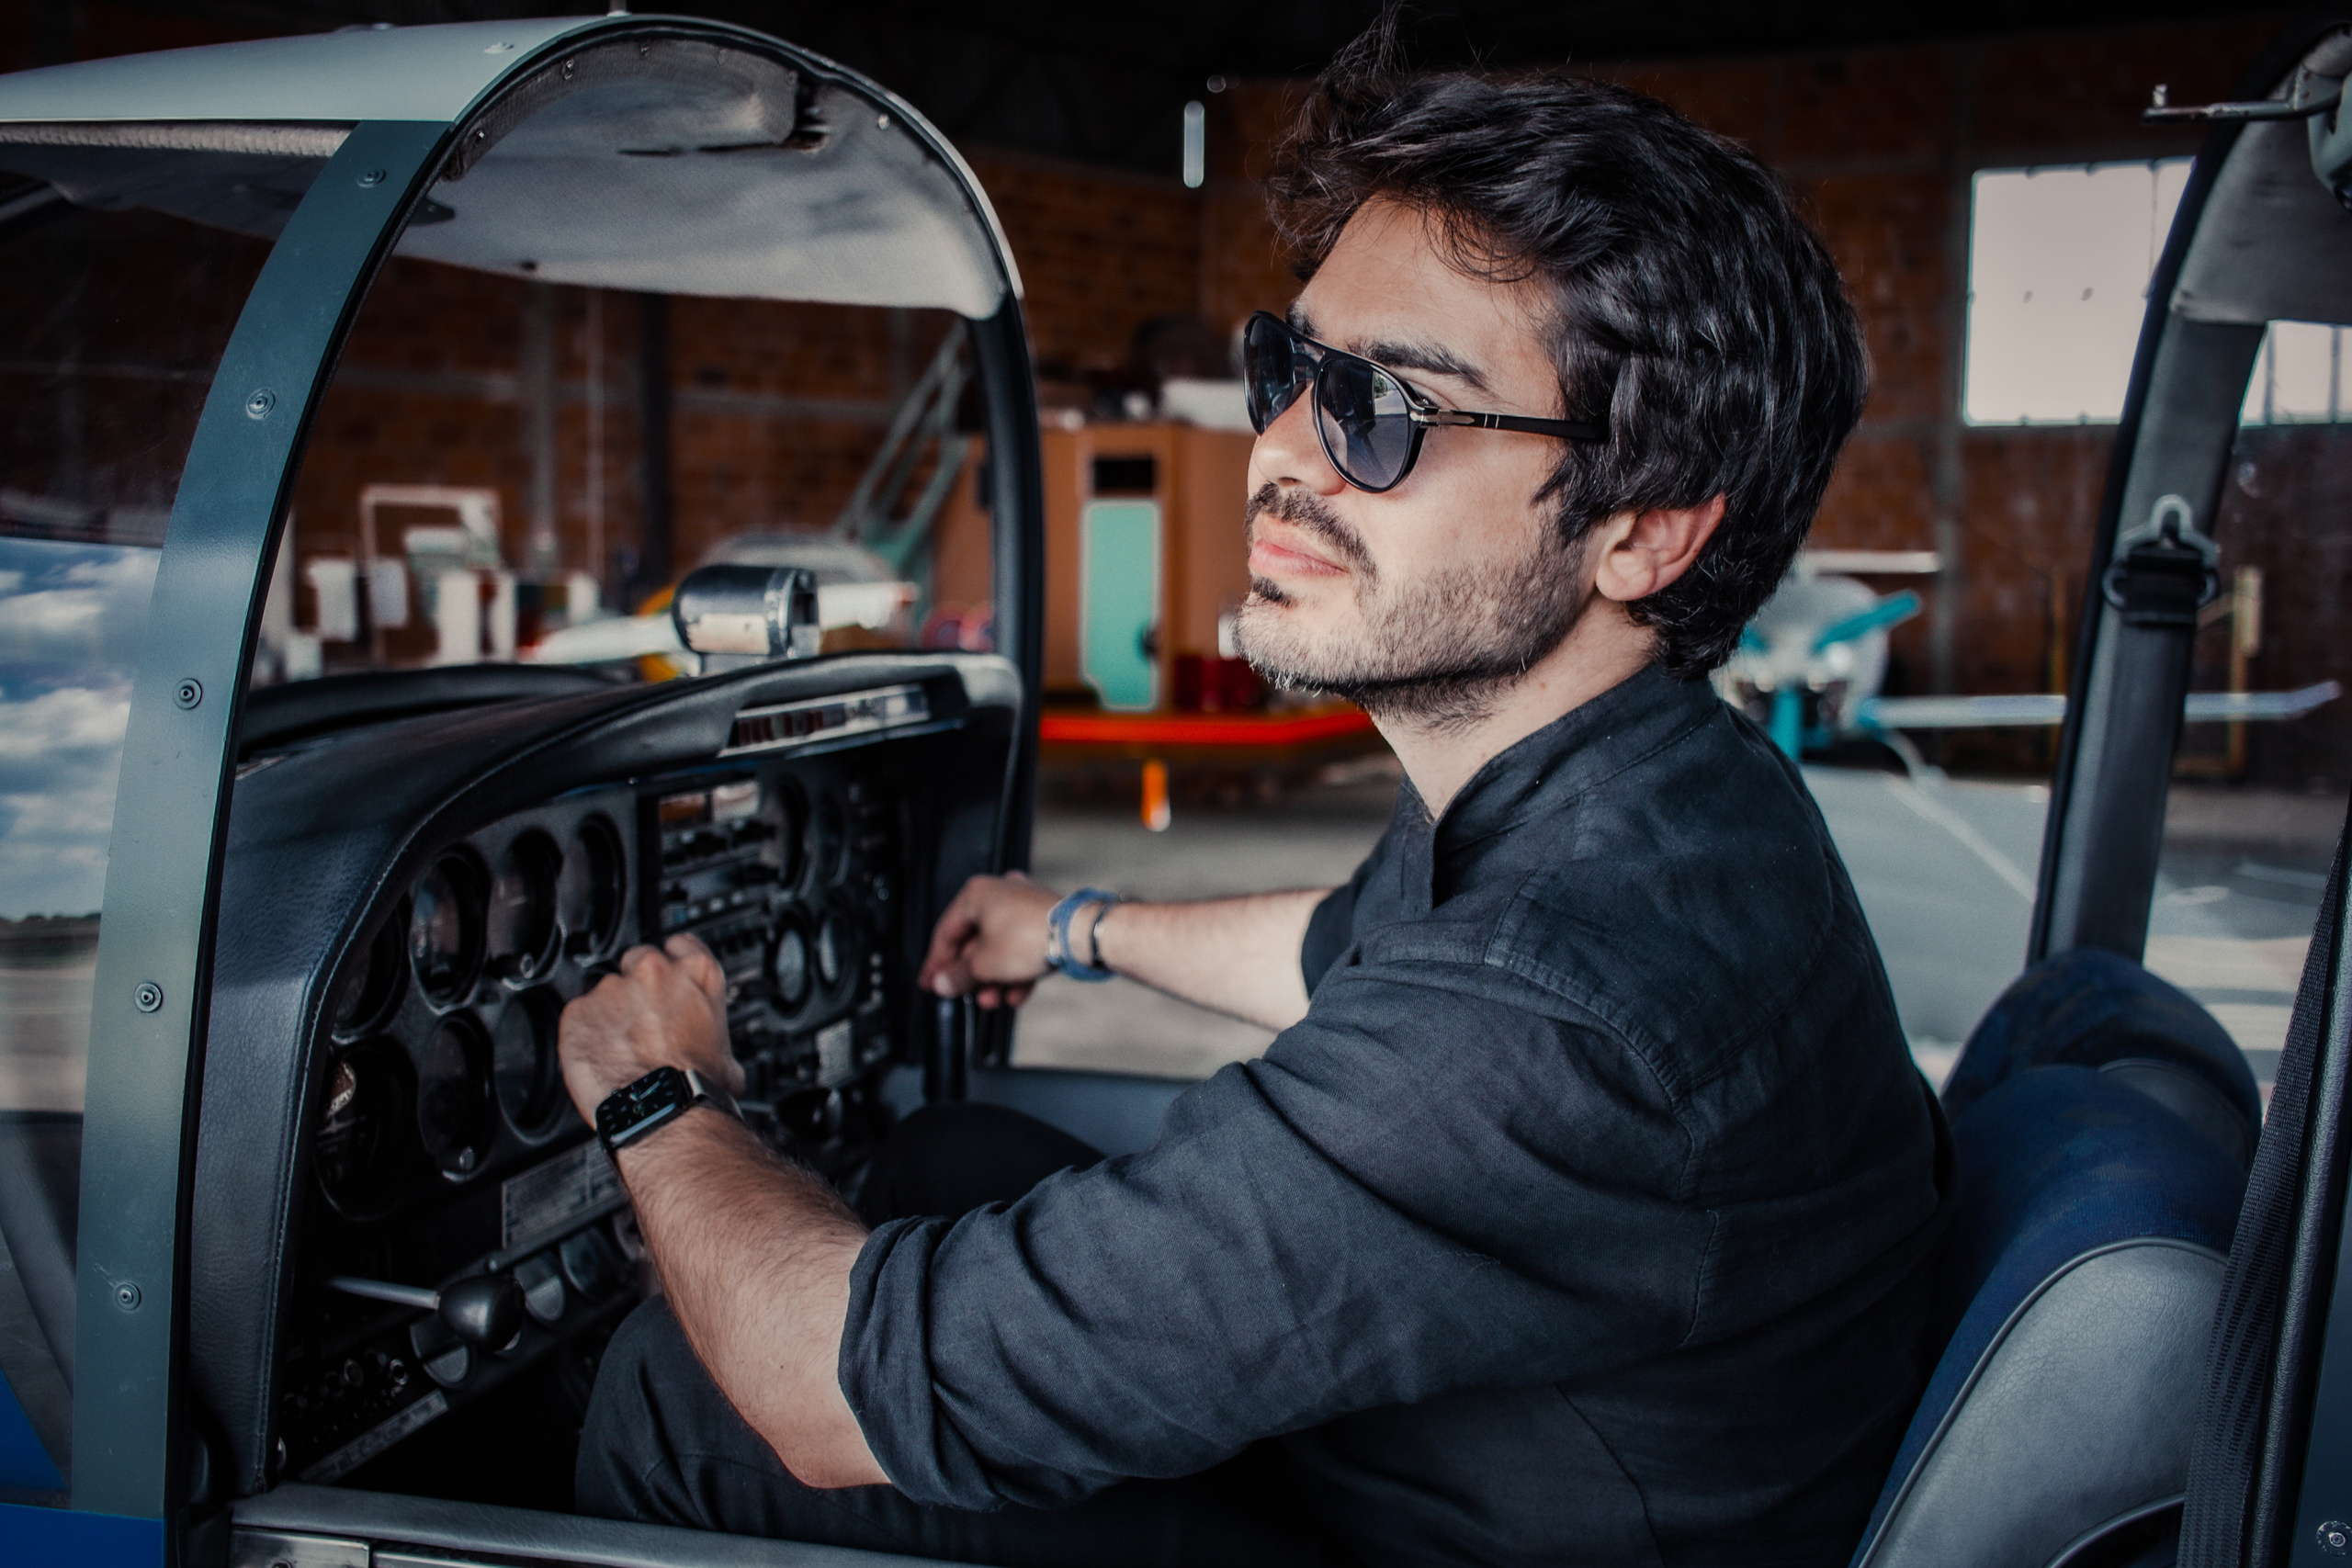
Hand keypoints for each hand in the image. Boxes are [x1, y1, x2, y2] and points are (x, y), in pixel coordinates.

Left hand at [558, 934, 746, 1124]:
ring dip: (611, 1012)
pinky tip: (599, 1057)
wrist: (662, 1110)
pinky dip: (584, 1032)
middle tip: (643, 1020)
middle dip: (639, 985)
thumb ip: (714, 1037)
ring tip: (619, 1048)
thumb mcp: (727, 1058)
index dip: (673, 964)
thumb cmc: (696, 1086)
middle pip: (639, 959)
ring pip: (606, 990)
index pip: (681, 944)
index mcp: (697, 973)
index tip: (668, 981)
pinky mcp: (578, 1011)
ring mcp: (613, 988)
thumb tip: (719, 1060)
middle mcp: (654, 972)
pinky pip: (578, 1015)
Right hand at [916, 872, 1059, 1008]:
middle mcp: (1000, 894)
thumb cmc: (1029, 937)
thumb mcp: (983, 965)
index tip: (930, 982)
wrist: (1078, 935)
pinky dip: (1016, 971)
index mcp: (977, 894)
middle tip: (964, 995)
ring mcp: (1025, 905)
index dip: (936, 962)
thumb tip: (944, 983)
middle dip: (971, 975)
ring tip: (993, 1000)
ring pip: (1000, 947)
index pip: (946, 932)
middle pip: (975, 941)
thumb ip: (958, 976)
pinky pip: (1022, 947)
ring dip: (993, 978)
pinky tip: (1016, 995)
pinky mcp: (1045, 920)